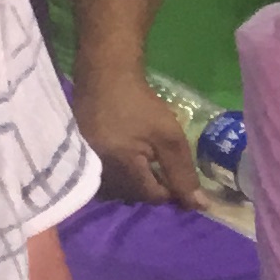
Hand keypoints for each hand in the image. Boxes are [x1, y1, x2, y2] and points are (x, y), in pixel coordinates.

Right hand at [78, 69, 204, 206]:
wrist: (102, 74)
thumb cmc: (138, 103)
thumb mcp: (169, 136)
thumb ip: (183, 172)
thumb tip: (200, 205)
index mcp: (119, 167)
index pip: (152, 196)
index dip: (171, 189)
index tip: (178, 173)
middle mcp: (97, 170)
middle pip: (131, 194)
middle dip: (150, 185)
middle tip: (161, 166)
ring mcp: (85, 162)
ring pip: (115, 187)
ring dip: (133, 180)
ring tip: (142, 162)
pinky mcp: (78, 154)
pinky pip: (102, 175)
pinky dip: (117, 172)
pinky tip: (123, 156)